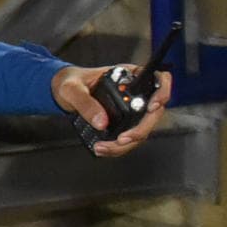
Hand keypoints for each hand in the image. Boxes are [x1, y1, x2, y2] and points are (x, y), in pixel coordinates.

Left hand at [51, 63, 174, 156]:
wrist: (64, 92)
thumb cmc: (70, 82)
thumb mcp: (72, 89)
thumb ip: (85, 103)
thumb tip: (102, 122)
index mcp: (128, 76)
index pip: (158, 79)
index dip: (163, 91)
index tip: (152, 106)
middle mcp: (134, 93)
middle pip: (153, 113)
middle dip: (140, 130)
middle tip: (121, 140)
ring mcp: (132, 109)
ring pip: (142, 130)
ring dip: (127, 144)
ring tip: (103, 148)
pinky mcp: (124, 123)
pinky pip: (130, 138)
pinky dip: (118, 148)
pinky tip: (103, 149)